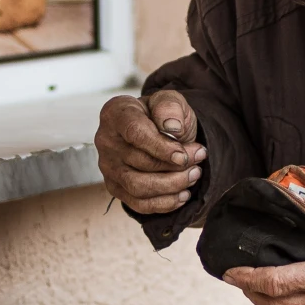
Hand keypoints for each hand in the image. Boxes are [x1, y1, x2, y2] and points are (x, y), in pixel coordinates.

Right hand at [95, 91, 205, 214]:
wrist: (160, 131)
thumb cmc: (163, 115)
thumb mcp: (171, 101)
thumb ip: (171, 107)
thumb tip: (172, 128)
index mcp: (116, 113)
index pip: (135, 133)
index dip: (161, 147)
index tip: (184, 155)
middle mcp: (105, 140)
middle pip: (140, 162)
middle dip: (175, 165)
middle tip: (199, 158)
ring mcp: (108, 166)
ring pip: (138, 187)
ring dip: (171, 185)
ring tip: (193, 175)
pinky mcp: (115, 187)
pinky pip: (138, 204)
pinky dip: (164, 203)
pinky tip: (182, 194)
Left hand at [222, 203, 304, 304]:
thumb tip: (289, 198)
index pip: (275, 283)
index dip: (248, 278)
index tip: (229, 270)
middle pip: (274, 304)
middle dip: (249, 290)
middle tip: (235, 273)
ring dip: (264, 298)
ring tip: (253, 278)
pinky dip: (284, 303)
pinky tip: (280, 285)